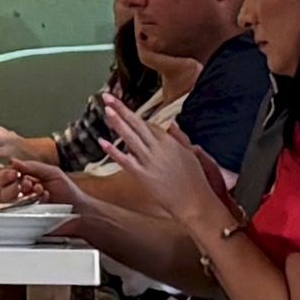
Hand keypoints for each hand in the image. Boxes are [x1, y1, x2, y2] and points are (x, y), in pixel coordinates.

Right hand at [0, 149, 78, 207]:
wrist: (80, 212)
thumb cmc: (69, 193)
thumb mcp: (53, 173)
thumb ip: (33, 166)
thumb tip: (13, 161)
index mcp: (26, 179)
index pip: (6, 175)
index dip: (7, 174)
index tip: (15, 174)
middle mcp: (22, 193)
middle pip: (2, 188)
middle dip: (15, 184)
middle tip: (29, 184)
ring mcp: (23, 207)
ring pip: (8, 200)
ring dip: (25, 193)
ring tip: (41, 191)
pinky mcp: (26, 219)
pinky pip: (18, 212)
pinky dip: (31, 203)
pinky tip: (44, 200)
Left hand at [87, 86, 227, 241]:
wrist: (194, 202)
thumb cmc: (196, 180)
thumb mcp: (192, 153)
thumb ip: (180, 137)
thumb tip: (173, 124)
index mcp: (170, 141)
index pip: (149, 124)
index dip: (134, 116)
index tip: (122, 106)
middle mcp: (158, 148)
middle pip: (137, 124)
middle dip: (121, 109)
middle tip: (108, 97)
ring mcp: (148, 161)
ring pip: (129, 137)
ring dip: (117, 123)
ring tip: (106, 110)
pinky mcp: (142, 175)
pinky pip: (124, 160)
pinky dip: (113, 151)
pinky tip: (103, 141)